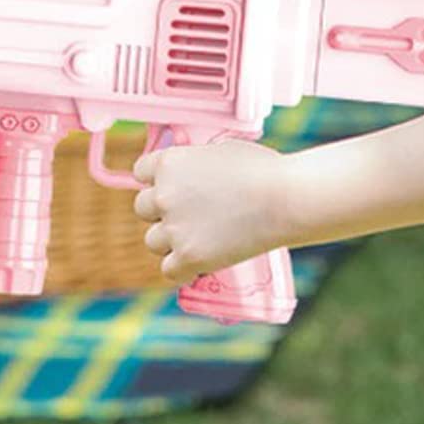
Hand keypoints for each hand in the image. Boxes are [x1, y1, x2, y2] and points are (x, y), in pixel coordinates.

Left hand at [131, 138, 289, 282]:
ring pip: (153, 242)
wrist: (283, 198)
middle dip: (162, 212)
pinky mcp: (189, 257)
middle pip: (142, 208)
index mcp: (169, 163)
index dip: (156, 180)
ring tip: (199, 239)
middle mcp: (164, 195)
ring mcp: (175, 228)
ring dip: (170, 242)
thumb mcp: (219, 151)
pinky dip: (183, 270)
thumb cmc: (260, 169)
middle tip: (190, 215)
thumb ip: (195, 164)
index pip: (140, 172)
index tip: (172, 187)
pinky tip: (198, 265)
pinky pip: (169, 271)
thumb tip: (191, 174)